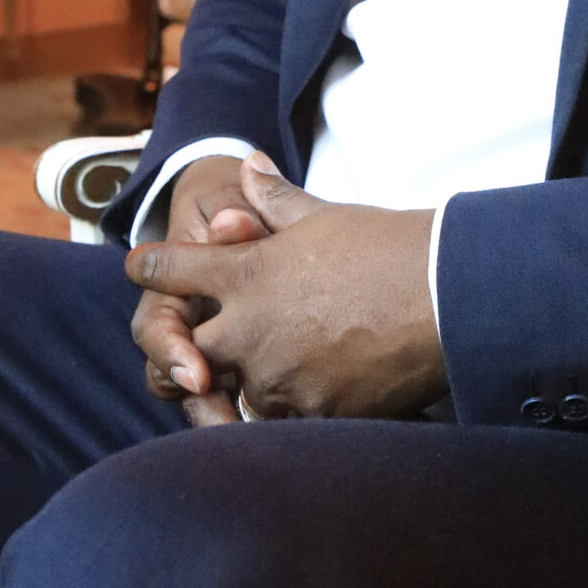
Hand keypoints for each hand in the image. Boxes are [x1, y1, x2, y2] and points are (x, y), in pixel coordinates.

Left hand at [126, 153, 446, 422]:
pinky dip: (297, 408)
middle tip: (219, 340)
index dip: (151, 268)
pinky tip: (321, 392)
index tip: (139, 268)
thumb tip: (250, 167)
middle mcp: (251, 330)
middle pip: (192, 348)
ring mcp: (280, 377)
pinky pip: (287, 421)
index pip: (171, 270)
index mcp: (245, 274)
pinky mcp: (315, 413)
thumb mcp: (324, 216)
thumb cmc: (388, 246)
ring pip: (240, 391)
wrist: (448, 295)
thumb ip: (276, 200)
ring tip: (288, 366)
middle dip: (201, 345)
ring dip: (254, 379)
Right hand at [131, 153, 268, 420]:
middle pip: (175, 382)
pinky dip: (263, 412)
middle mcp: (184, 329)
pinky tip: (290, 429)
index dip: (171, 355)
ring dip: (227, 419)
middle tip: (228, 426)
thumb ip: (236, 214)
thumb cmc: (231, 204)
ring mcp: (212, 350)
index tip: (198, 375)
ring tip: (254, 442)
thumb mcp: (229, 201)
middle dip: (201, 407)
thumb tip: (233, 223)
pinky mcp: (243, 364)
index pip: (155, 333)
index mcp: (169, 294)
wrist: (242, 210)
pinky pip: (245, 397)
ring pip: (207, 398)